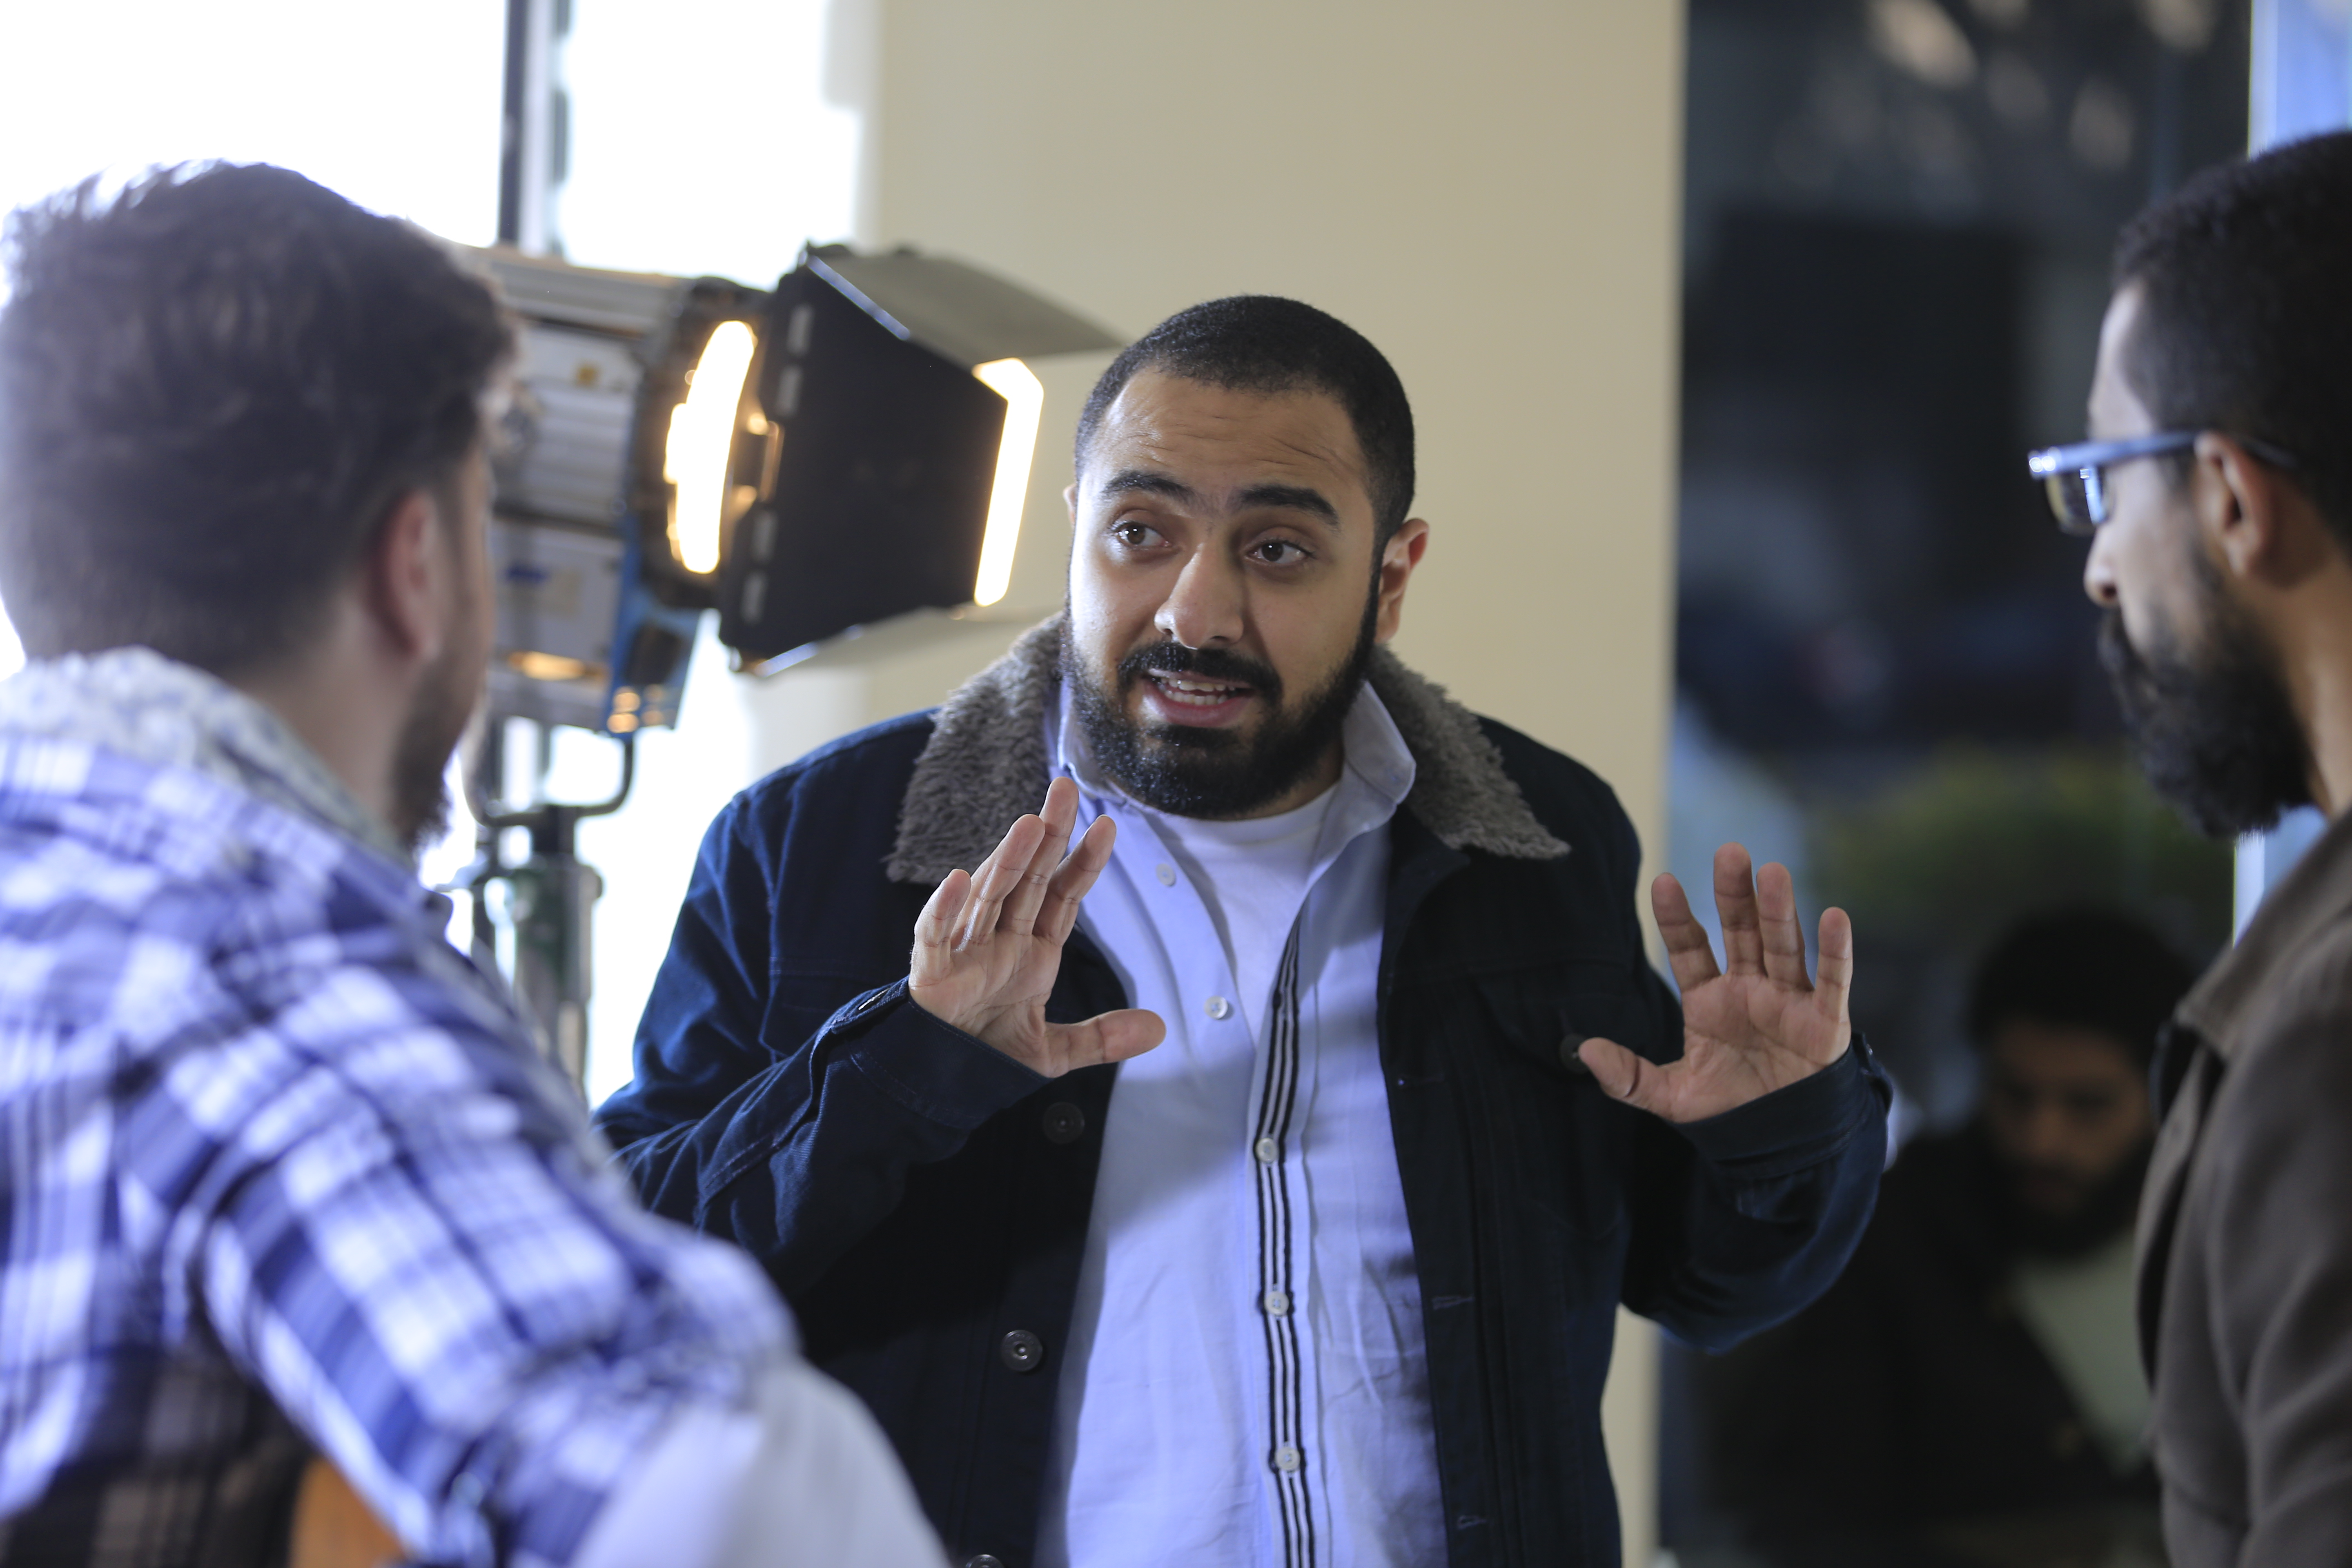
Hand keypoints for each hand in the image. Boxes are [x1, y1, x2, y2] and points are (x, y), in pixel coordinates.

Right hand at [909, 777, 1165, 1075]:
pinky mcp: (931, 971)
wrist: (939, 1081)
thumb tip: (1159, 1029)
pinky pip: (936, 935)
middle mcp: (999, 939)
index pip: (1061, 896)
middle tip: (1066, 788)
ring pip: (989, 895)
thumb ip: (1102, 1038)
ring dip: (1008, 859)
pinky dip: (946, 908)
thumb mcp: (1053, 1052)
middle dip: (1048, 835)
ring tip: (1030, 823)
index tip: (1107, 827)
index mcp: (1030, 950)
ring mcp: (964, 950)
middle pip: (1027, 878)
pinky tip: (959, 881)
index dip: (1083, 863)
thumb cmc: (988, 1053)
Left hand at [1578, 843, 1851, 1123]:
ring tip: (1772, 871)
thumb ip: (1627, 1076)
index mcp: (1709, 1000)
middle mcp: (1748, 989)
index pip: (1690, 949)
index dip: (1677, 918)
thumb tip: (1584, 1051)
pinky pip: (1833, 982)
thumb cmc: (1728, 1110)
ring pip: (1782, 946)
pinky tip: (1834, 917)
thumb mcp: (1671, 1096)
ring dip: (1779, 911)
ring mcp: (1788, 1001)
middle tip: (1729, 851)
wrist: (1780, 1142)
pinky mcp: (1825, 1023)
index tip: (1662, 883)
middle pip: (1740, 932)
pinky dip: (1836, 952)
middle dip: (1734, 894)